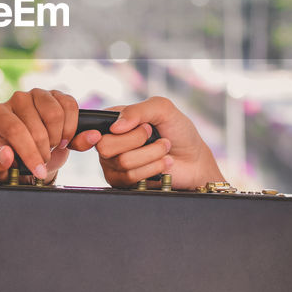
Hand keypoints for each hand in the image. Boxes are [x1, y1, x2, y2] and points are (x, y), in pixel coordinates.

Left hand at [0, 88, 100, 183]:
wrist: (34, 154)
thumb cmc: (15, 160)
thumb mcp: (2, 171)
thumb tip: (5, 155)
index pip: (15, 131)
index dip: (30, 153)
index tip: (39, 171)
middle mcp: (17, 99)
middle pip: (37, 127)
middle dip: (45, 151)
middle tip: (43, 158)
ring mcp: (38, 94)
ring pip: (55, 115)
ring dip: (58, 138)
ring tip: (52, 146)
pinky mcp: (57, 94)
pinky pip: (71, 106)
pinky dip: (72, 127)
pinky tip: (64, 137)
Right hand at [95, 96, 223, 189]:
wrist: (194, 160)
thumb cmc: (179, 132)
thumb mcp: (163, 109)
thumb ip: (138, 110)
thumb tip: (116, 127)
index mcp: (115, 121)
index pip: (97, 124)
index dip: (114, 128)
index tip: (137, 127)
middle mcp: (110, 141)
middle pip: (105, 146)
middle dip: (138, 140)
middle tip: (153, 136)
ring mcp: (114, 163)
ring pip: (122, 162)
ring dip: (151, 154)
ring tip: (163, 150)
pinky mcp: (123, 182)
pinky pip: (130, 178)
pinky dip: (152, 168)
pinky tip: (162, 164)